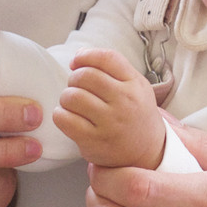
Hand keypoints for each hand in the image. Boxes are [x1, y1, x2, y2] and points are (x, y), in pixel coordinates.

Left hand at [53, 49, 167, 169]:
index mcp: (134, 84)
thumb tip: (77, 57)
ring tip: (73, 104)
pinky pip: (64, 119)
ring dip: (66, 97)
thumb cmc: (134, 112)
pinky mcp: (94, 141)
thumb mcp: (135, 85)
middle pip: (85, 76)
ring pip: (72, 96)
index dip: (85, 55)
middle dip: (74, 78)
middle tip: (77, 87)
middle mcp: (124, 102)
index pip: (106, 58)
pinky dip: (60, 114)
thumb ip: (110, 67)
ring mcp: (109, 123)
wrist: (146, 150)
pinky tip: (68, 117)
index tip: (77, 62)